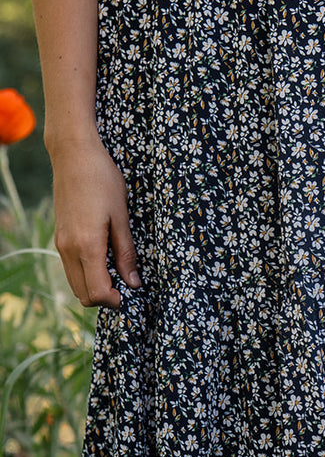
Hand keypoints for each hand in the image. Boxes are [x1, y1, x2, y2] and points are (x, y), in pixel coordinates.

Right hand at [49, 136, 139, 308]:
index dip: (115, 301)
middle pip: (83, 295)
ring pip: (75, 283)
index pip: (97, 292)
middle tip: (125, 287)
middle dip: (104, 298)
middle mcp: (68, 249)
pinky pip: (70, 268)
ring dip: (94, 286)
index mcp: (86, 245)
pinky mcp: (59, 236)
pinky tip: (104, 259)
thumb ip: (126, 253)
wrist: (74, 155)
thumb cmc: (102, 180)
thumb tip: (134, 282)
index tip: (130, 294)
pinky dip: (86, 273)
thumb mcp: (121, 217)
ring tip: (117, 272)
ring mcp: (60, 243)